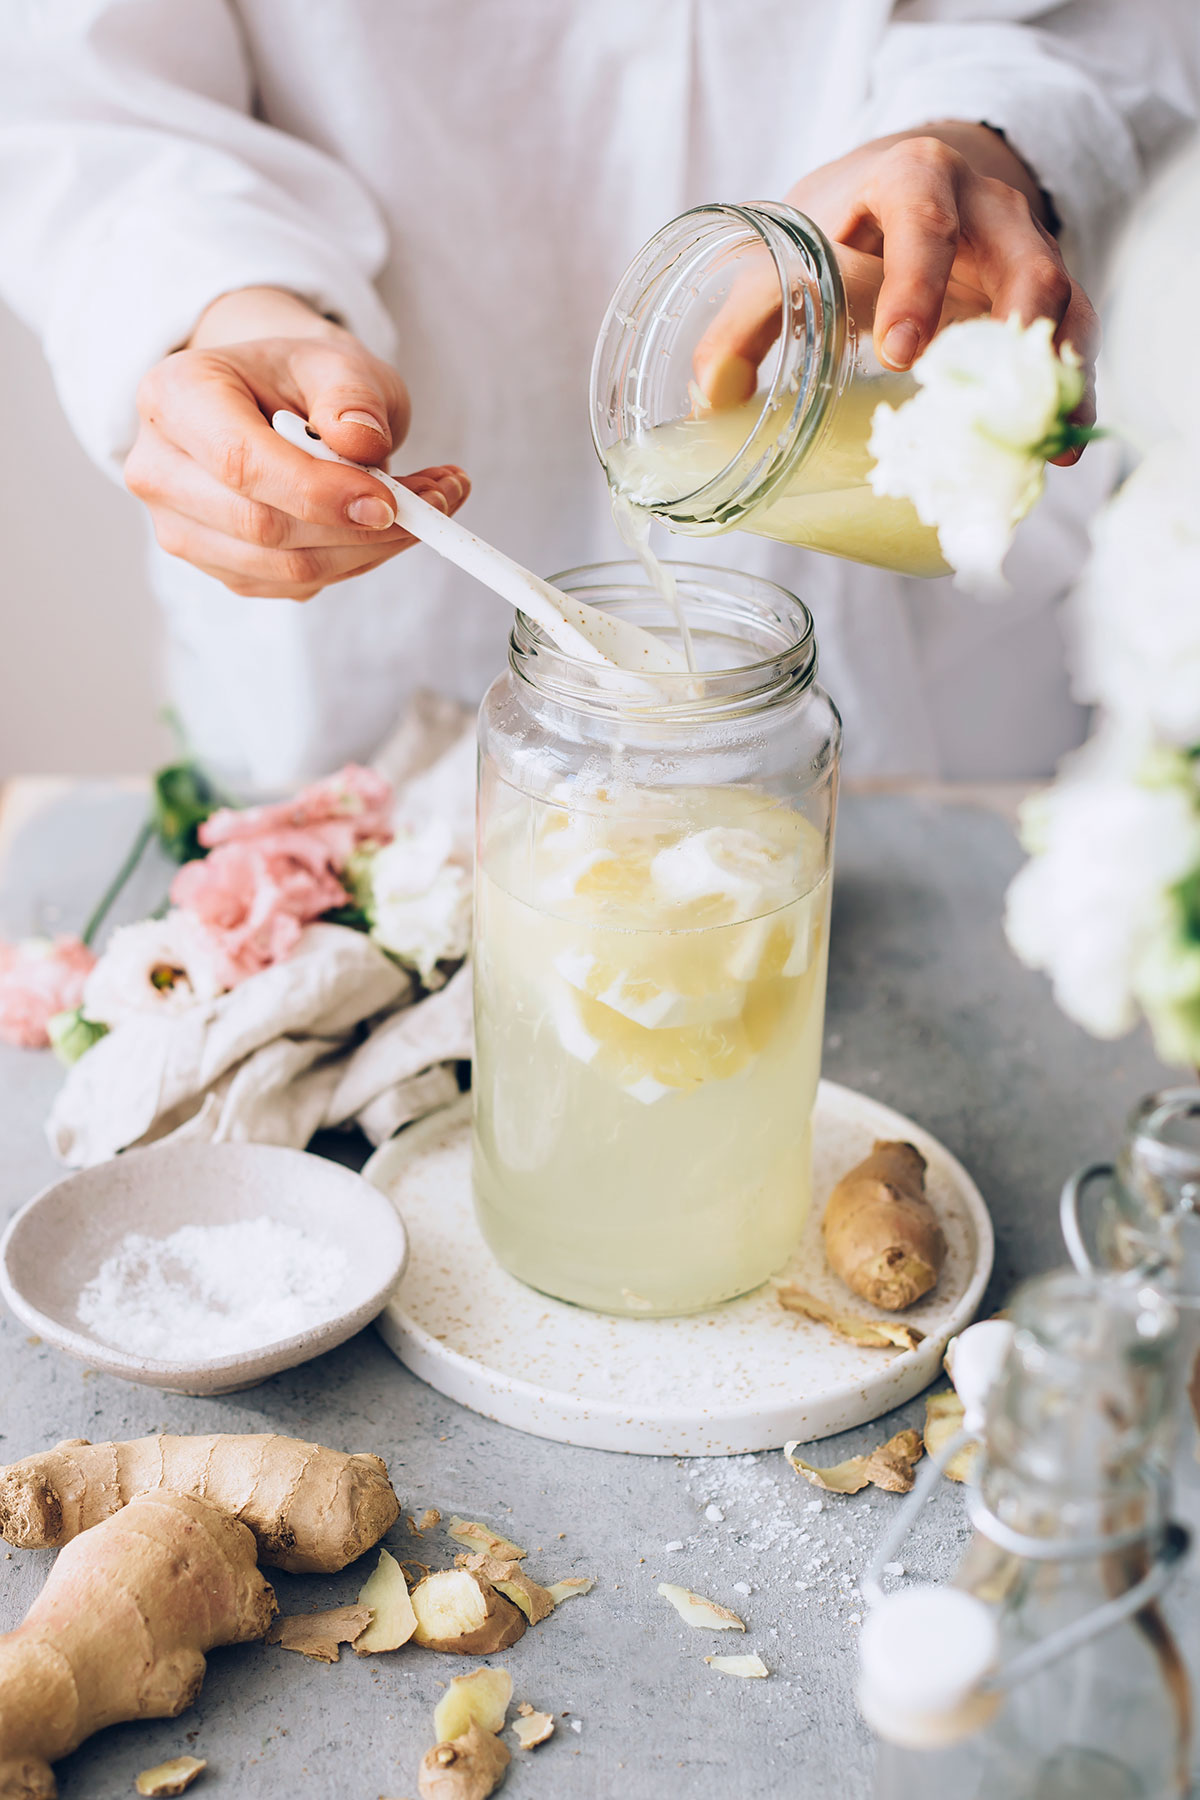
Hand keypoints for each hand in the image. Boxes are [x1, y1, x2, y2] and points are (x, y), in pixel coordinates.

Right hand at [125, 287, 468, 597]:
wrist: (275, 402)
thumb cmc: (300, 377)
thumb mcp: (334, 360)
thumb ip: (351, 394)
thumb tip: (363, 445)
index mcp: (174, 397)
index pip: (239, 461)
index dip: (318, 492)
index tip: (391, 501)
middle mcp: (161, 470)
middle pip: (262, 527)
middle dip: (360, 527)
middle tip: (436, 501)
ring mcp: (183, 529)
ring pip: (286, 568)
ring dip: (372, 548)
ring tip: (429, 505)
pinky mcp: (222, 568)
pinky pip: (298, 584)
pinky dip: (358, 560)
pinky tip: (389, 525)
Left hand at [696, 124, 1097, 465]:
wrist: (909, 186)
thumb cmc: (844, 223)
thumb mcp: (791, 248)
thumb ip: (748, 318)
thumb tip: (708, 397)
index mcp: (913, 180)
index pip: (921, 219)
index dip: (915, 283)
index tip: (898, 350)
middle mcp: (986, 208)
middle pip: (1020, 257)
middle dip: (1012, 328)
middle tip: (982, 394)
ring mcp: (1026, 251)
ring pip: (1060, 300)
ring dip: (1051, 369)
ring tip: (1040, 436)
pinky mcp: (1046, 299)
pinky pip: (1072, 340)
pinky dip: (1068, 392)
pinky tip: (1055, 446)